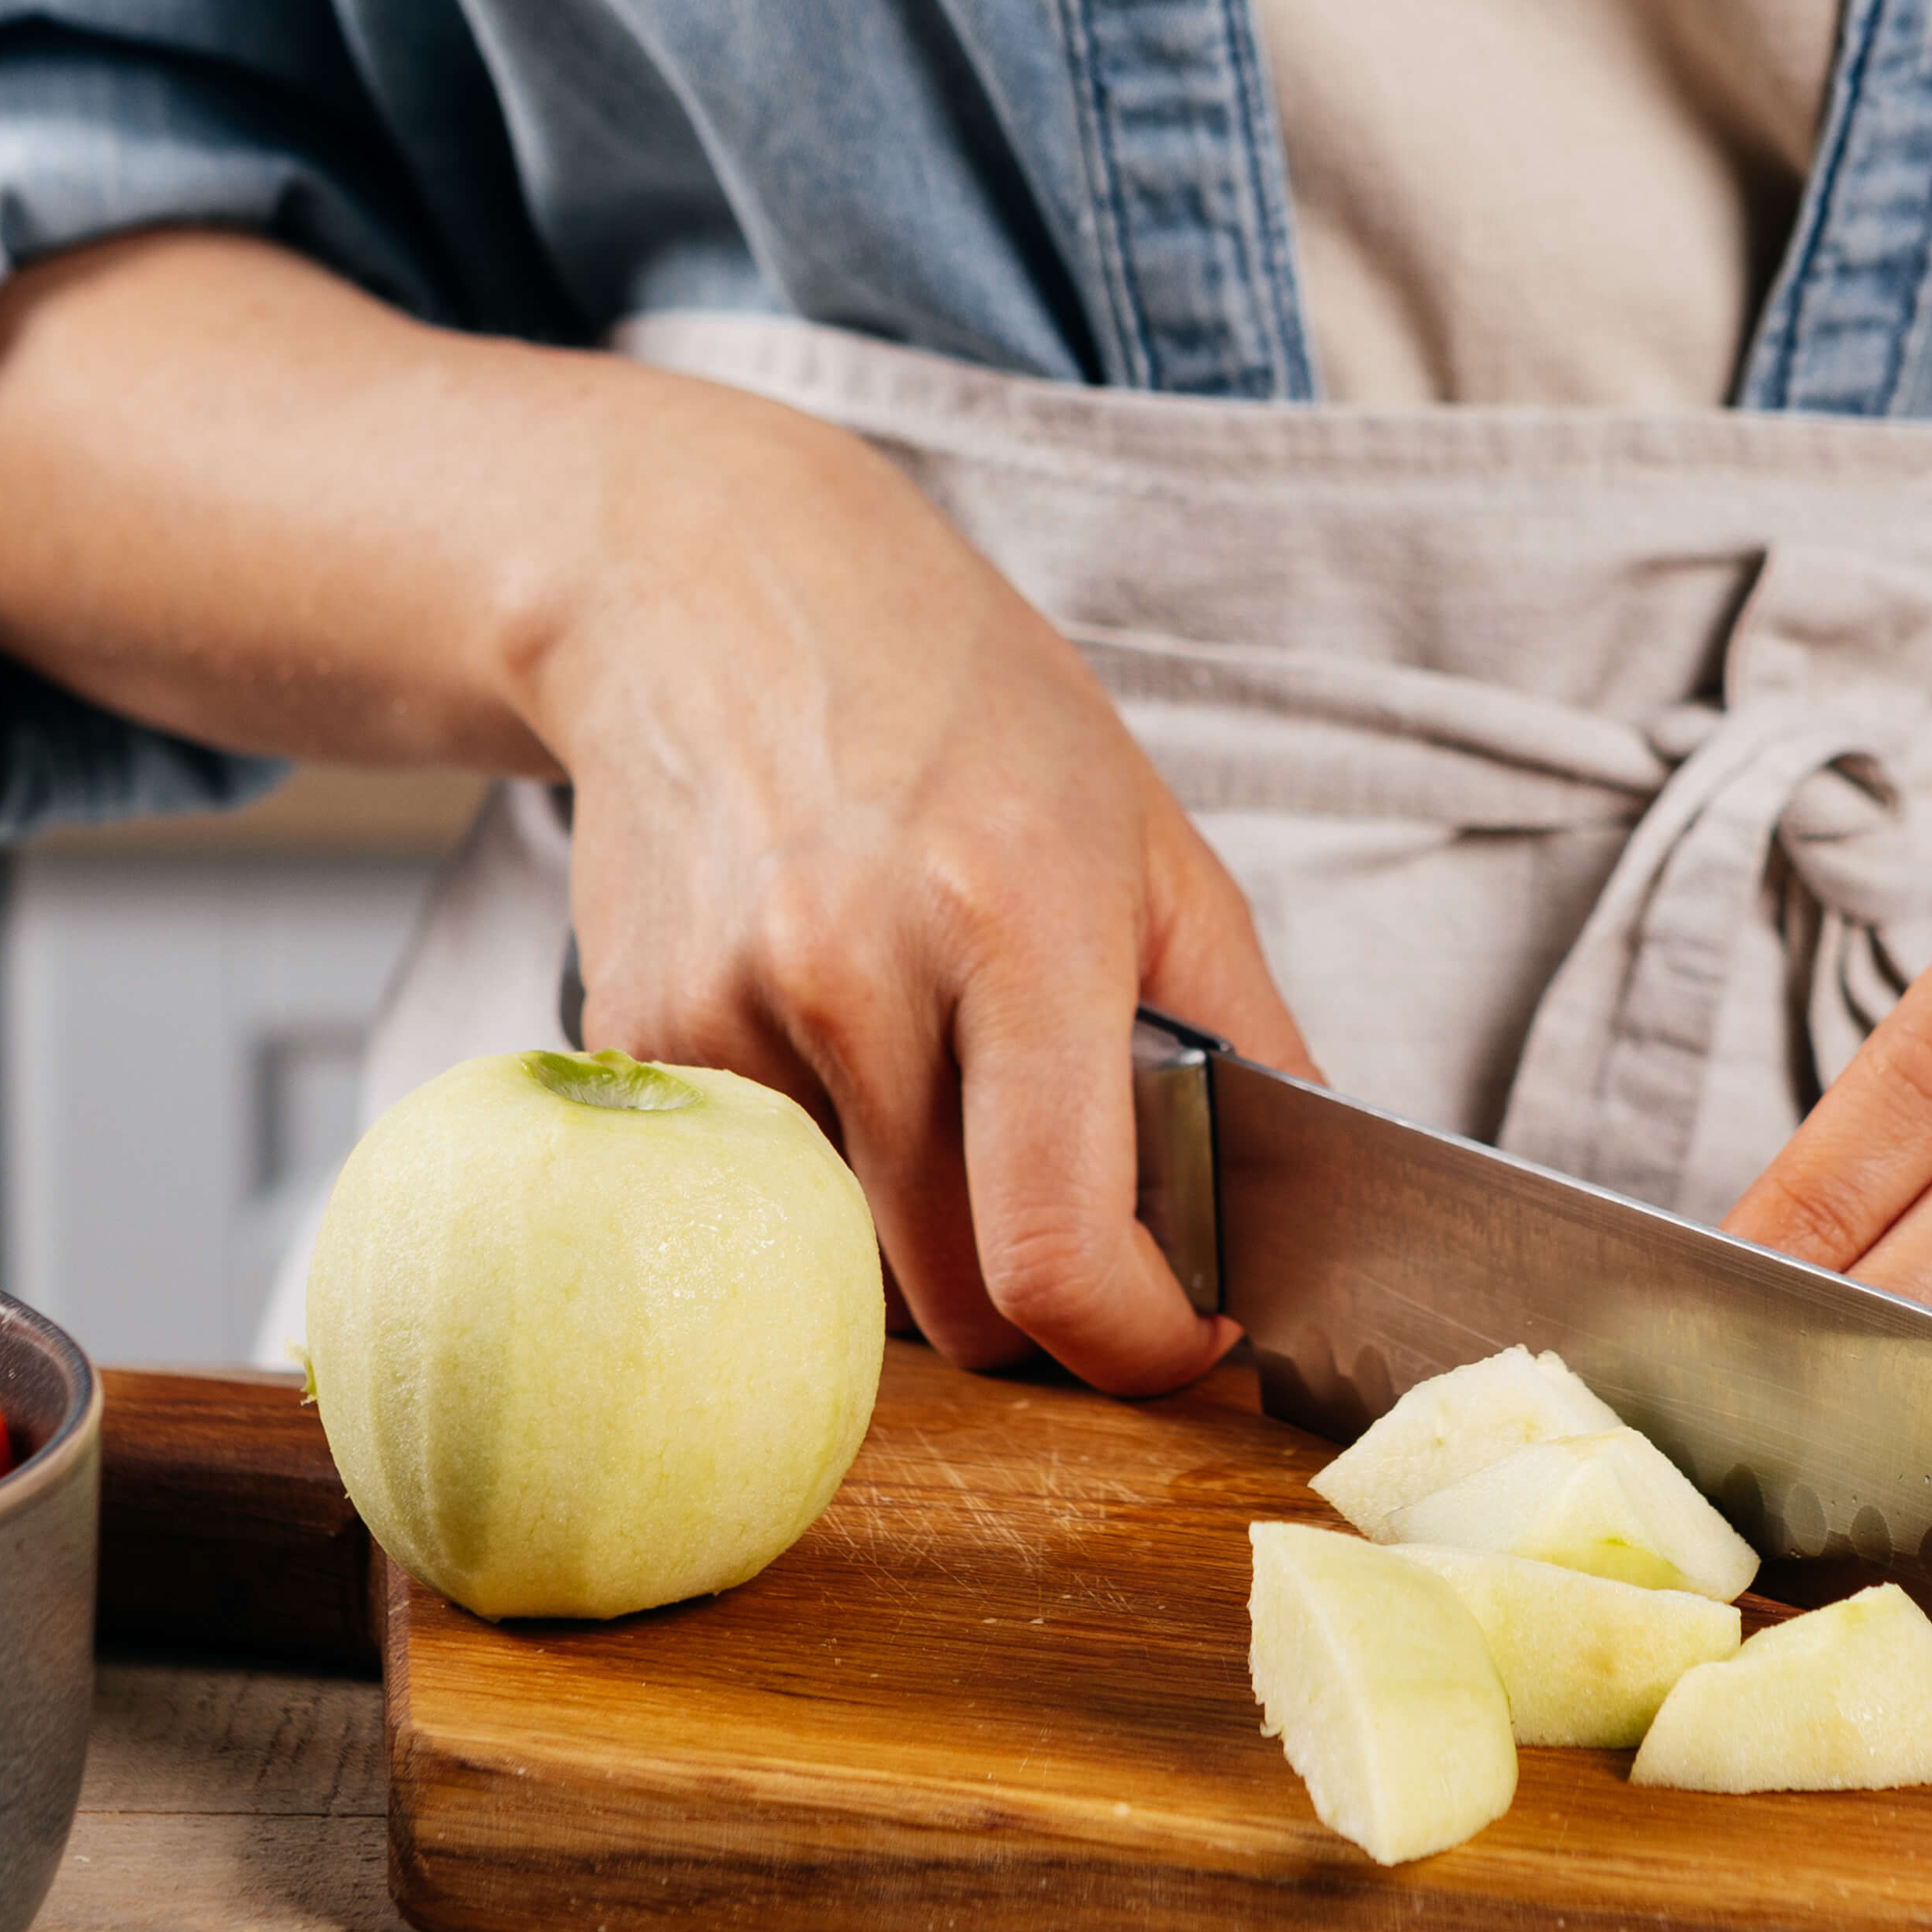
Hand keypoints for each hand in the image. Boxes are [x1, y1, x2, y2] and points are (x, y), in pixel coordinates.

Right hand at [0, 234, 1308, 1395]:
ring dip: (921, 1233)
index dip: (1137, 1346)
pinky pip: (757, 1193)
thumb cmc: (959, 704)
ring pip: (854, 1262)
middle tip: (1077, 1218)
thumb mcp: (1150, 839)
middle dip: (1040, 1302)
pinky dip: (820, 1165)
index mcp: (1019, 921)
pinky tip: (832, 1033)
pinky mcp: (636, 1034)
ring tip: (939, 1081)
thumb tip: (1294, 1227)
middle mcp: (859, 973)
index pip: (1060, 1249)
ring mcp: (728, 1009)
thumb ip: (1242, 1036)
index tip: (1182, 1338)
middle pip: (959, 1300)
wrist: (711, 586)